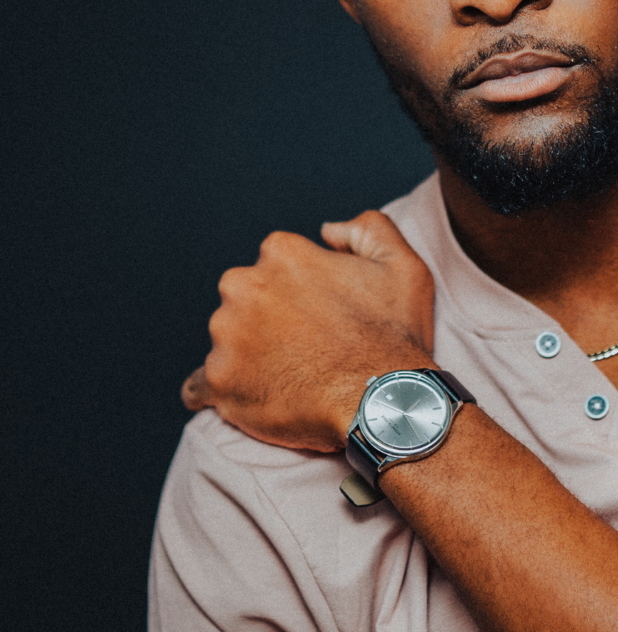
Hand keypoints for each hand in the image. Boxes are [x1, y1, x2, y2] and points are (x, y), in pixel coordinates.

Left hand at [182, 210, 434, 450]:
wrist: (383, 403)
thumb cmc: (394, 336)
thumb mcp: (403, 265)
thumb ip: (367, 228)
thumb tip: (328, 229)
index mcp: (282, 253)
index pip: (277, 265)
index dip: (303, 289)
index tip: (322, 312)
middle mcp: (244, 285)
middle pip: (246, 297)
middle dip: (269, 317)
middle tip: (306, 345)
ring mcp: (226, 335)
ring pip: (228, 339)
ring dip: (250, 353)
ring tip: (290, 375)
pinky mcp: (218, 381)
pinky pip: (200, 386)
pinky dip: (218, 390)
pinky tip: (243, 394)